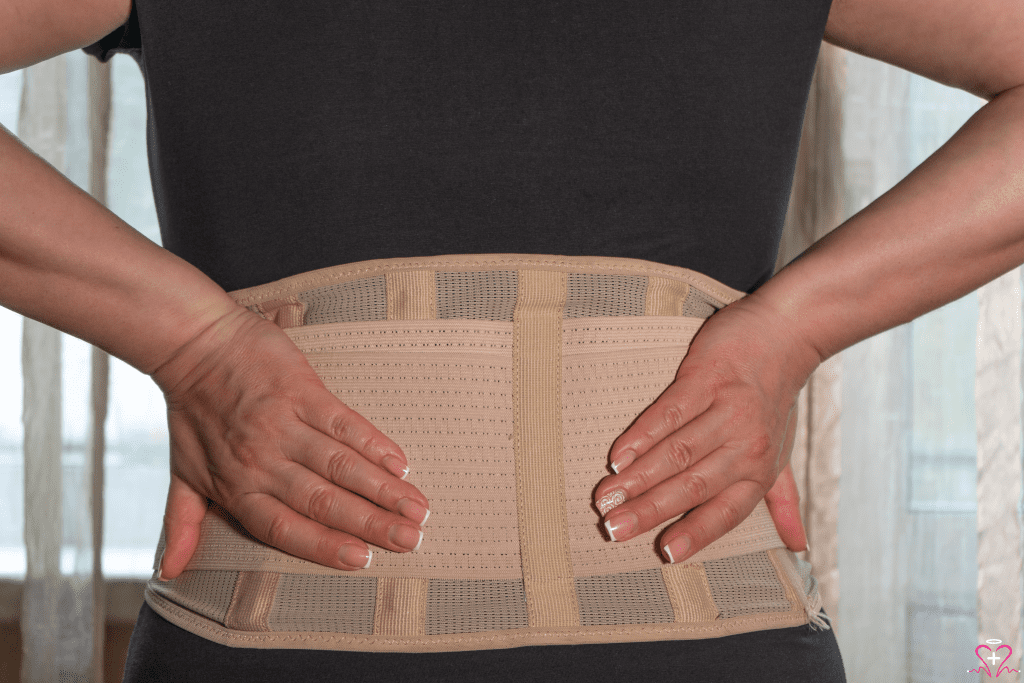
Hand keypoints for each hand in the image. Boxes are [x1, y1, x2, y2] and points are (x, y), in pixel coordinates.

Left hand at [149, 307, 430, 578]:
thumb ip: (182, 523)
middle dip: (372, 524)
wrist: (194, 344)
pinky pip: (344, 423)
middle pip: (324, 501)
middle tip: (410, 539)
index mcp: (237, 487)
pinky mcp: (301, 390)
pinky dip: (374, 444)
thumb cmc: (190, 412)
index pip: (286, 527)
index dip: (326, 545)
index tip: (363, 559)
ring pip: (342, 466)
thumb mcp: (181, 473)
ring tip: (416, 508)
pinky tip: (399, 462)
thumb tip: (169, 572)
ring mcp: (284, 424)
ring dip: (383, 489)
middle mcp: (263, 461)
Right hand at [593, 295, 820, 562]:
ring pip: (675, 452)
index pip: (725, 511)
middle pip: (691, 486)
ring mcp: (725, 409)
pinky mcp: (705, 378)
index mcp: (759, 470)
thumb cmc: (776, 399)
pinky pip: (669, 413)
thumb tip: (799, 547)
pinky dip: (641, 437)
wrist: (784, 333)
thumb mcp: (783, 455)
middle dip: (649, 511)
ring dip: (636, 478)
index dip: (696, 533)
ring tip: (606, 498)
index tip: (664, 553)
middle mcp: (745, 444)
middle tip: (613, 529)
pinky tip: (618, 456)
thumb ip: (783, 501)